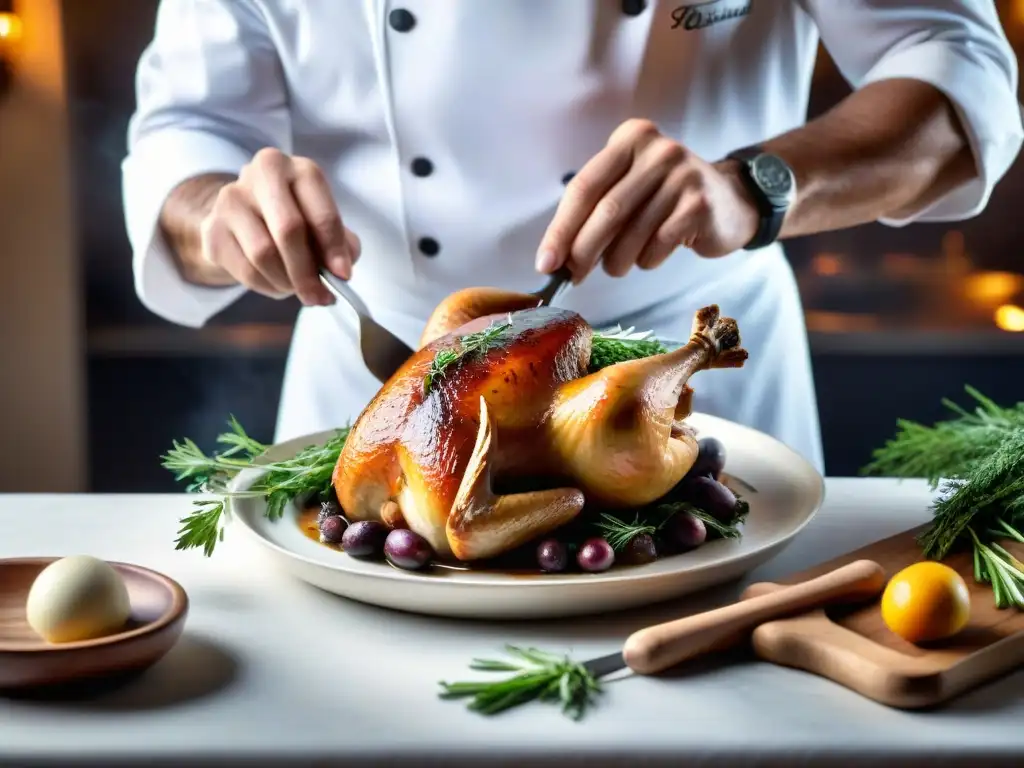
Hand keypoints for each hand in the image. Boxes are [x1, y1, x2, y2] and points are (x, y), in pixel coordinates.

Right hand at [199, 148, 359, 305]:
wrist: (246, 211)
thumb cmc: (297, 217)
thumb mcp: (324, 222)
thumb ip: (340, 244)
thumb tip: (339, 271)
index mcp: (299, 170)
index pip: (321, 213)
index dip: (334, 249)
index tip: (343, 276)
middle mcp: (263, 174)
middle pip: (288, 231)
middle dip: (307, 272)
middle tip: (320, 296)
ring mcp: (231, 198)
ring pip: (263, 254)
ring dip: (286, 281)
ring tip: (297, 288)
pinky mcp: (212, 227)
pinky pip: (245, 270)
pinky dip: (267, 286)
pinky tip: (276, 284)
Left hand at [535, 119, 759, 280]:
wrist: (730, 201)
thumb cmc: (664, 199)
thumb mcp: (629, 186)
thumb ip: (594, 210)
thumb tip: (557, 257)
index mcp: (630, 139)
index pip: (584, 187)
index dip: (561, 229)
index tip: (546, 263)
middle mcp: (658, 151)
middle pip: (606, 211)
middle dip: (583, 251)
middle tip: (572, 276)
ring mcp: (683, 176)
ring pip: (631, 234)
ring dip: (616, 262)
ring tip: (618, 265)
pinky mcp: (700, 205)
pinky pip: (658, 246)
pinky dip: (646, 261)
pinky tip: (651, 254)